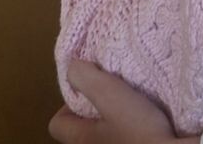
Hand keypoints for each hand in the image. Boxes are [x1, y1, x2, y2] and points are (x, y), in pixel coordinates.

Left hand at [48, 59, 201, 142]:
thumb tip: (73, 67)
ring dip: (114, 114)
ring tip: (130, 97)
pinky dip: (130, 123)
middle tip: (112, 88)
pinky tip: (145, 111)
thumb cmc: (137, 129)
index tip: (89, 87)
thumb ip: (87, 79)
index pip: (57, 124)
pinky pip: (123, 134)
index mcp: (81, 139)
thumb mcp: (110, 95)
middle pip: (81, 126)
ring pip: (104, 130)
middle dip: (94, 106)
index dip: (68, 103)